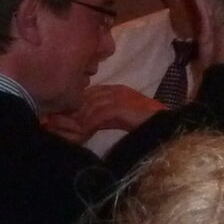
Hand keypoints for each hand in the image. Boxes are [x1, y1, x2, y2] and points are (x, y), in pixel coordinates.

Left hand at [47, 82, 164, 141]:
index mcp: (114, 89)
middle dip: (70, 112)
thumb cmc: (146, 123)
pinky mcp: (122, 106)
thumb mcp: (119, 117)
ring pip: (89, 106)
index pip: (87, 94)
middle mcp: (115, 90)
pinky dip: (88, 124)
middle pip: (85, 98)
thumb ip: (103, 116)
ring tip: (69, 132)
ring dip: (77, 120)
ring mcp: (119, 97)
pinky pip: (98, 114)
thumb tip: (83, 124)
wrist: (166, 124)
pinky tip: (83, 133)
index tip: (62, 118)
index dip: (74, 106)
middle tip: (57, 125)